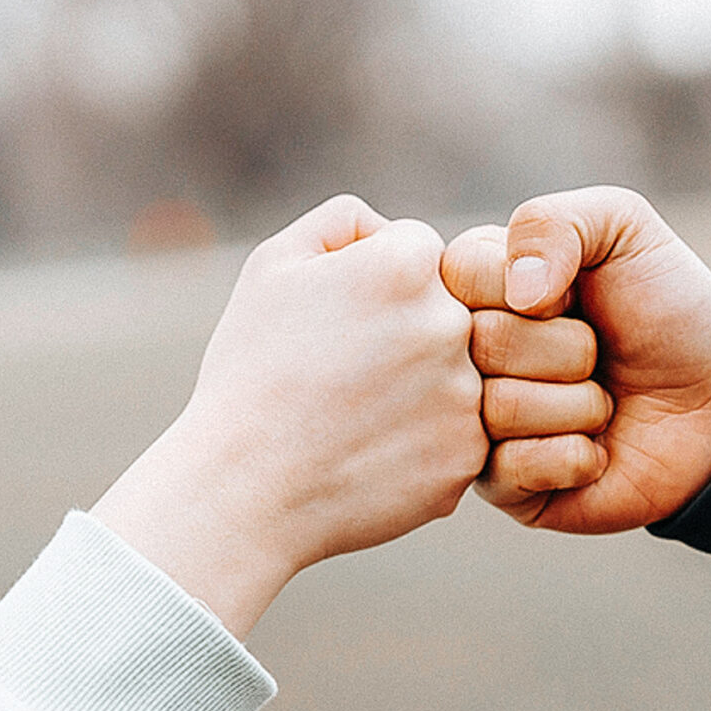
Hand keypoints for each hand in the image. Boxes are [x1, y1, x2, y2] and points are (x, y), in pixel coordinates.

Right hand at [93, 195, 486, 636]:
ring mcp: (466, 395)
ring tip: (352, 419)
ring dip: (416, 391)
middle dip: (402, 337)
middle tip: (342, 377)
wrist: (243, 488)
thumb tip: (391, 228)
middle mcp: (451, 323)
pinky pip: (455, 436)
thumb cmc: (250, 373)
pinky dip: (419, 445)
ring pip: (455, 376)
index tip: (334, 326)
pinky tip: (368, 455)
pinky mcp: (467, 458)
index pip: (416, 253)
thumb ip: (343, 222)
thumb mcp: (273, 267)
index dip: (370, 288)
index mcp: (408, 264)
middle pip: (445, 312)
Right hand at [441, 186, 710, 533]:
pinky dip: (573, 455)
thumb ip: (555, 222)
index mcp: (475, 286)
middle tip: (597, 354)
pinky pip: (512, 469)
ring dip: (578, 404)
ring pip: (499, 408)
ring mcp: (477, 422)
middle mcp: (464, 355)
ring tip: (601, 401)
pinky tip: (593, 449)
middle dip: (568, 348)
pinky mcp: (501, 485)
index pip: (459, 274)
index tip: (572, 294)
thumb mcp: (623, 229)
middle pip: (481, 343)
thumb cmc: (666, 309)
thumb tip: (516, 292)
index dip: (531, 285)